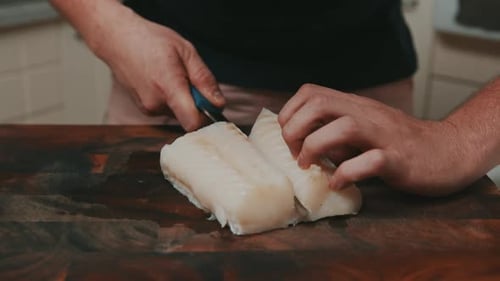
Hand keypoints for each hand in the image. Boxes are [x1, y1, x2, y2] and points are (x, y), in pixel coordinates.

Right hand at [92, 9, 223, 130]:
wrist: (117, 40)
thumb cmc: (151, 41)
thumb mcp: (186, 51)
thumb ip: (204, 79)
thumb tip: (218, 104)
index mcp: (169, 87)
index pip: (192, 122)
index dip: (208, 119)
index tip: (213, 108)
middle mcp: (156, 103)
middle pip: (189, 117)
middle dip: (197, 103)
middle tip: (190, 79)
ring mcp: (148, 108)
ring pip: (179, 113)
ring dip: (183, 100)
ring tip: (172, 75)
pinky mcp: (144, 109)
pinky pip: (168, 109)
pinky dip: (172, 99)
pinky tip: (162, 80)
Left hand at [278, 84, 477, 196]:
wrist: (448, 150)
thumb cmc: (399, 143)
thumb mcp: (362, 129)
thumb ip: (334, 131)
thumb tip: (300, 143)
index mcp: (355, 106)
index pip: (311, 92)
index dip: (290, 113)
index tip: (289, 138)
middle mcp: (367, 114)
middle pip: (320, 103)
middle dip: (296, 128)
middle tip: (295, 154)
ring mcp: (384, 135)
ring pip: (344, 126)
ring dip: (316, 147)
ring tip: (309, 166)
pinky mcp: (399, 159)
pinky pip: (370, 162)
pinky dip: (346, 174)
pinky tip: (338, 183)